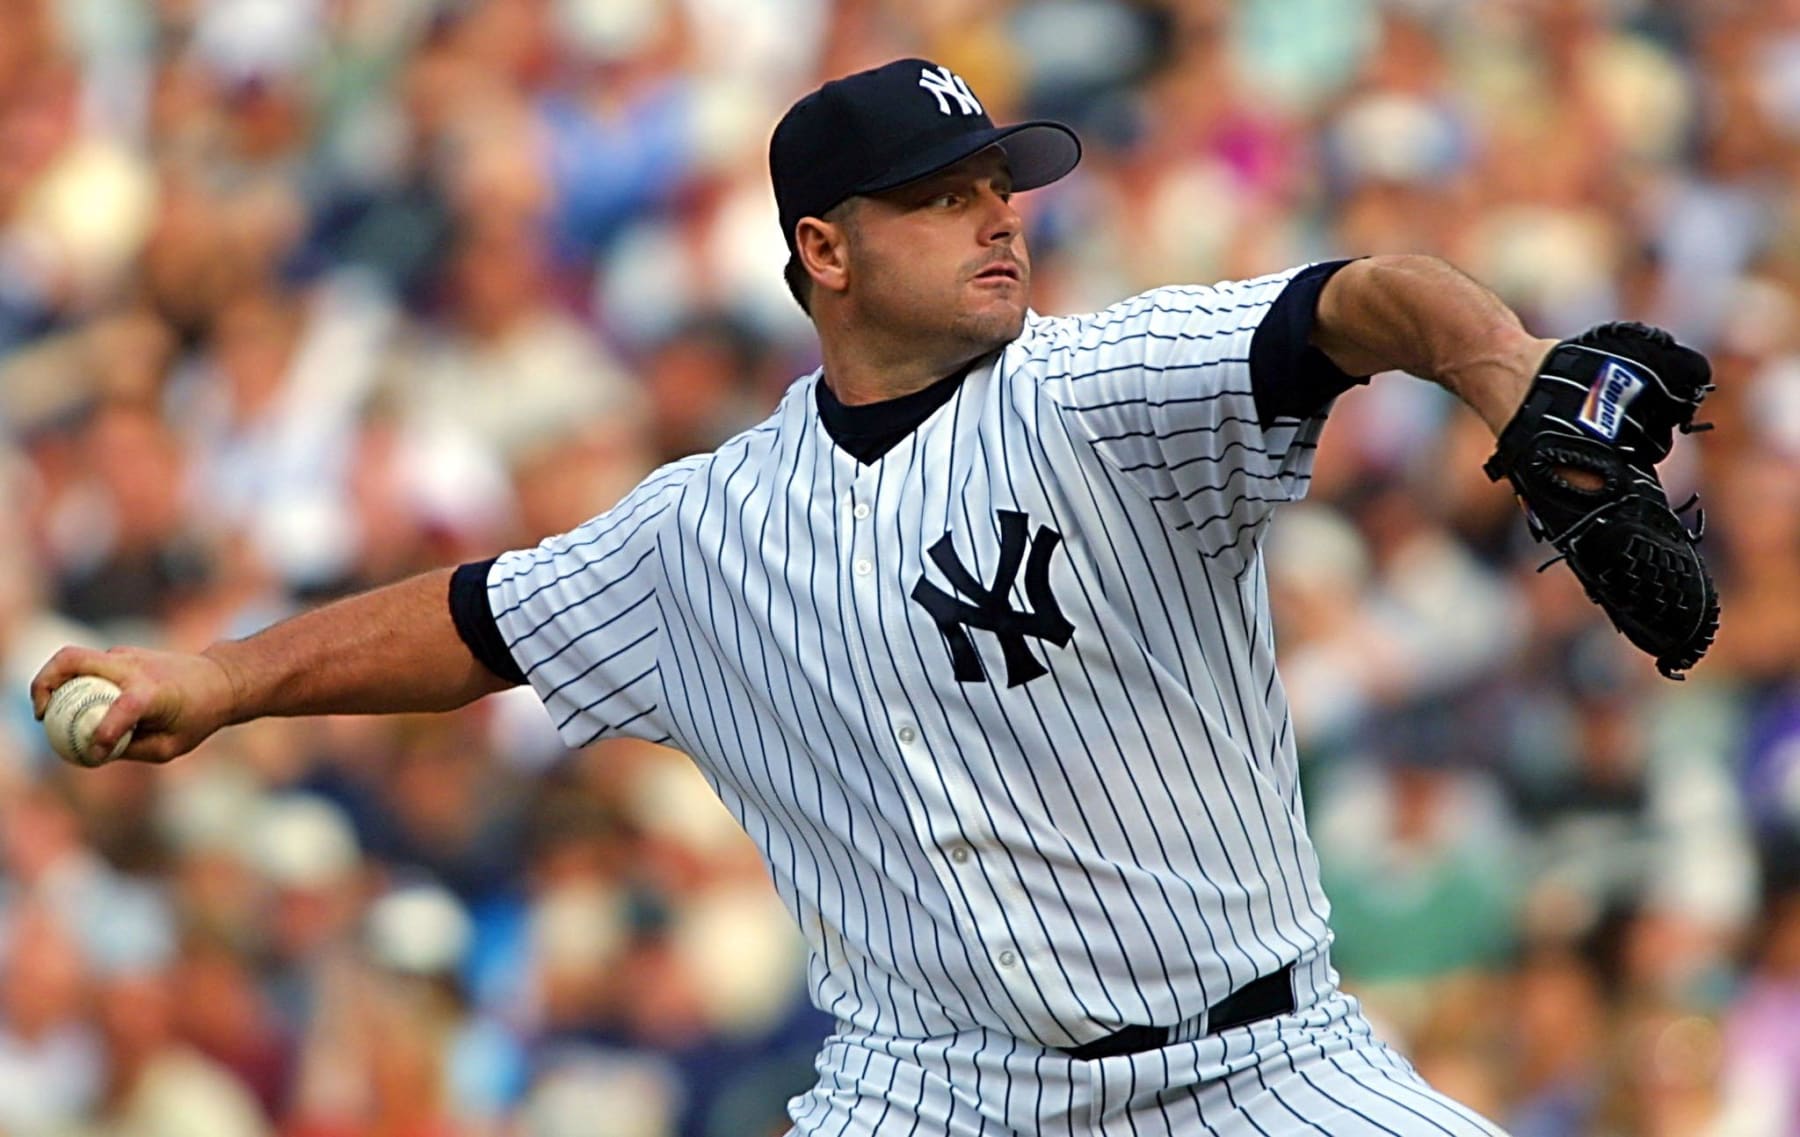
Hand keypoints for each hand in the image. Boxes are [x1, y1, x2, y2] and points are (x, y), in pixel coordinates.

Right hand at [30, 646, 240, 763]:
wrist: (220, 679)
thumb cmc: (197, 716)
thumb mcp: (170, 745)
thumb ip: (130, 750)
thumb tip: (91, 751)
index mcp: (153, 693)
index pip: (123, 707)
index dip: (104, 732)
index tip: (94, 753)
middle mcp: (135, 668)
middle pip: (72, 660)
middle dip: (44, 685)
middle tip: (41, 716)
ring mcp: (125, 656)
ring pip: (73, 658)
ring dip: (52, 682)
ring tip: (48, 713)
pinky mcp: (120, 655)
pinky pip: (85, 667)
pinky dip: (70, 683)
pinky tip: (70, 708)